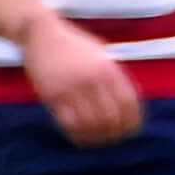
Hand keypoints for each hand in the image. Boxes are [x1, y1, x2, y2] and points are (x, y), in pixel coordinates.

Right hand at [19, 12, 143, 145]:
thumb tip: (129, 105)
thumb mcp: (102, 55)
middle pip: (111, 117)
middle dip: (115, 133)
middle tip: (113, 139)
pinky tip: (80, 137)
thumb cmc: (74, 45)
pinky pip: (68, 122)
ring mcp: (71, 88)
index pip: (129, 104)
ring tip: (97, 141)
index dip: (133, 122)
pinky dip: (77, 134)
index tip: (131, 131)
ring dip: (96, 137)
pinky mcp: (52, 95)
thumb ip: (115, 77)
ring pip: (90, 124)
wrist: (40, 33)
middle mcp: (92, 80)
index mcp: (109, 70)